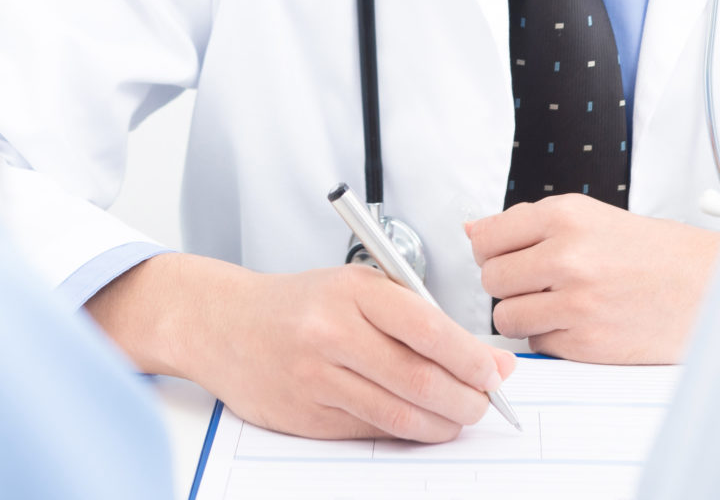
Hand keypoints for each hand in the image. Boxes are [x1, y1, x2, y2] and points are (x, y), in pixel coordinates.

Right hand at [85, 253, 514, 441]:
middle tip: (484, 402)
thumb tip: (488, 361)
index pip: (428, 327)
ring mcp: (316, 378)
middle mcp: (331, 333)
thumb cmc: (300, 303)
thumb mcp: (357, 287)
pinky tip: (417, 423)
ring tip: (458, 417)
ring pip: (399, 414)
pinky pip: (371, 431)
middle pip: (420, 379)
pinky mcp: (306, 416)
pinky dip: (405, 432)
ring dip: (442, 423)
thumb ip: (419, 317)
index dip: (471, 357)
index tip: (495, 371)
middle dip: (466, 399)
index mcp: (351, 290)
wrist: (223, 324)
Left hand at [466, 195, 719, 363]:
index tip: (501, 257)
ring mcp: (575, 302)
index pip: (486, 238)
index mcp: (565, 216)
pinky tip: (577, 322)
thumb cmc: (652, 252)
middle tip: (534, 283)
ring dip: (522, 314)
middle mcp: (567, 256)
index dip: (490, 251)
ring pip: (506, 316)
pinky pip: (536, 344)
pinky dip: (549, 337)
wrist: (706, 286)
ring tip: (554, 304)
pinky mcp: (586, 341)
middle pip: (490, 279)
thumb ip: (527, 223)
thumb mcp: (589, 216)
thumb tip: (472, 230)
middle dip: (506, 284)